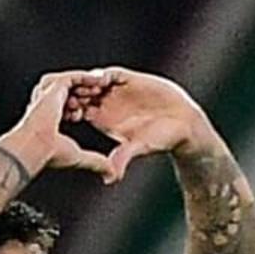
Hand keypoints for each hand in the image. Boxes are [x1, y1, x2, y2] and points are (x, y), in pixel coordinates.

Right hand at [0, 70, 127, 182]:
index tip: (98, 110)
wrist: (37, 145)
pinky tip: (99, 80)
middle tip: (104, 94)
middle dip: (88, 94)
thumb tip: (111, 174)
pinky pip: (73, 77)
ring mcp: (50, 96)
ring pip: (72, 84)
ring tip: (104, 85)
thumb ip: (96, 162)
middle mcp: (48, 106)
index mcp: (50, 120)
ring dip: (88, 84)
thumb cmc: (50, 153)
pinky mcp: (53, 87)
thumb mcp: (79, 156)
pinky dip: (86, 77)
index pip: (69, 108)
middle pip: (72, 94)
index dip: (85, 108)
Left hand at [71, 68, 218, 168]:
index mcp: (101, 120)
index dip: (70, 111)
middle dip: (74, 94)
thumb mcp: (138, 148)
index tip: (71, 115)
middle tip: (73, 98)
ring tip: (86, 90)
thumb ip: (123, 158)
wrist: (184, 124)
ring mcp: (117, 90)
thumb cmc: (161, 140)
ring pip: (91, 81)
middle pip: (79, 93)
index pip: (76, 111)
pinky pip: (110, 74)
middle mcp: (106, 103)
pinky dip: (103, 75)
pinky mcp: (129, 79)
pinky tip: (101, 80)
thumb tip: (110, 179)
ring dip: (86, 83)